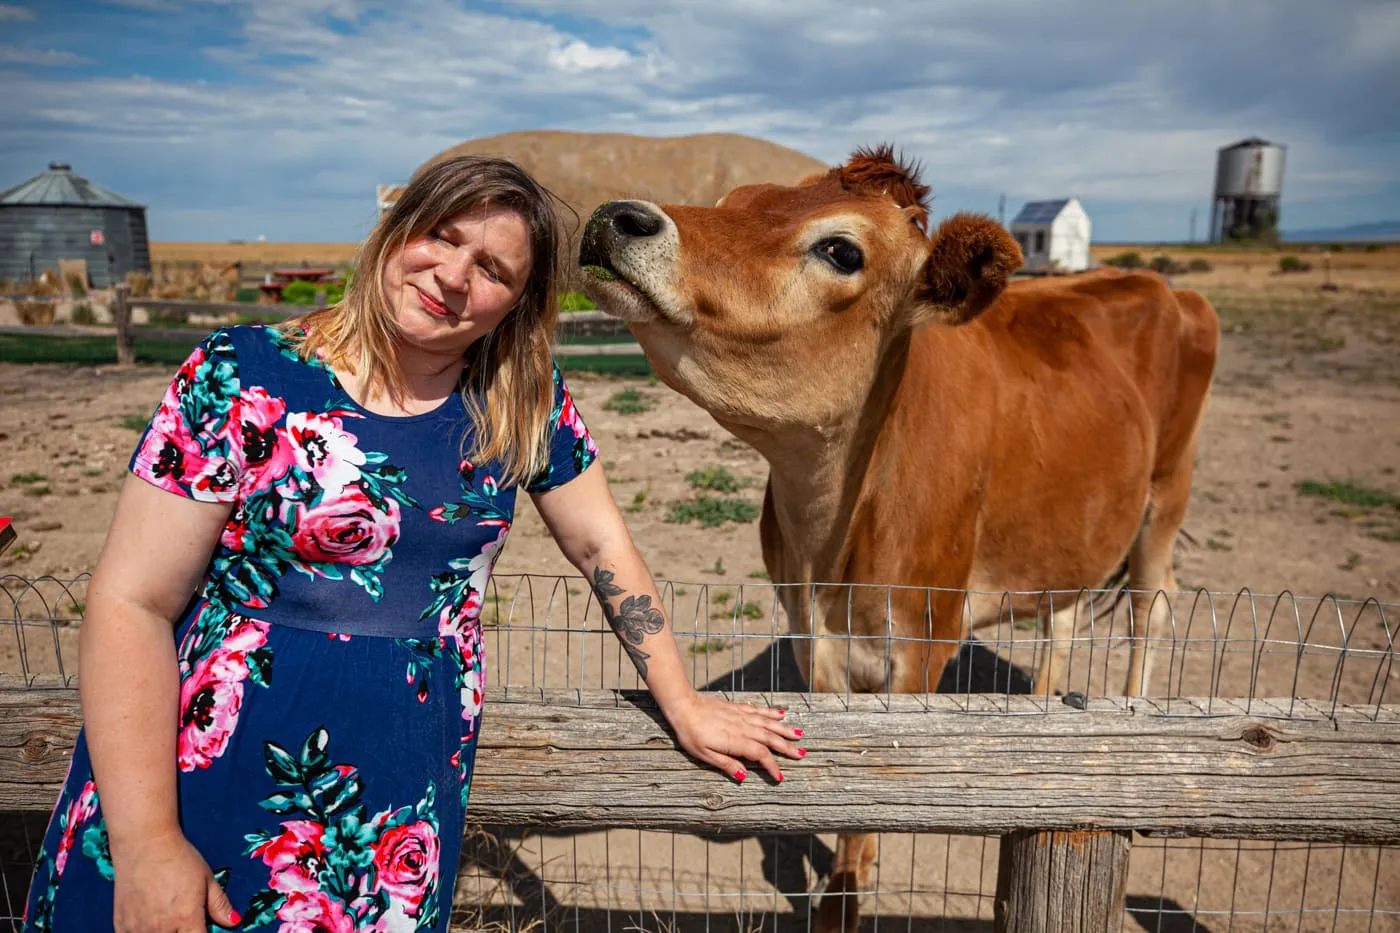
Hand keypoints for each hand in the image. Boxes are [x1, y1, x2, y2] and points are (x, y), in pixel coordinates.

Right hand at [113, 830, 239, 931]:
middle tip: (184, 924)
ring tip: (169, 922)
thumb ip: (219, 904)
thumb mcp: (206, 879)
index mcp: (186, 918)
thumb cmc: (178, 858)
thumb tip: (233, 922)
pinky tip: (149, 925)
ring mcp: (139, 929)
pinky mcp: (121, 926)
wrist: (144, 843)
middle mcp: (162, 929)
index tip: (202, 929)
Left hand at [664, 691, 805, 782]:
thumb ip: (725, 764)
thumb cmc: (691, 733)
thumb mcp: (704, 755)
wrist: (684, 706)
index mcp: (736, 741)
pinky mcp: (737, 708)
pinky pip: (759, 711)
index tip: (780, 776)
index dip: (772, 766)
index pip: (760, 754)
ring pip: (768, 723)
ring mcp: (741, 716)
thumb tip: (744, 776)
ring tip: (799, 734)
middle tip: (802, 753)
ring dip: (784, 729)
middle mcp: (743, 727)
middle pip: (770, 738)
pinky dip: (771, 713)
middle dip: (786, 747)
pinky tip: (781, 714)